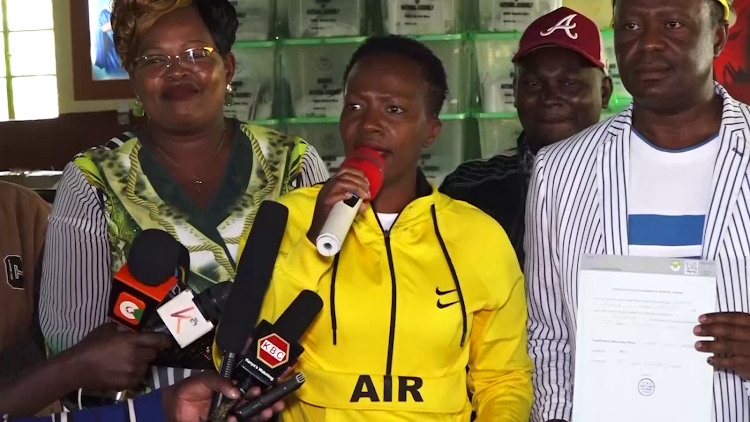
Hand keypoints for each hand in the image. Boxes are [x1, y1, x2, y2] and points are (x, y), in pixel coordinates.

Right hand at [68, 323, 170, 390]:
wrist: (78, 367)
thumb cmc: (91, 344)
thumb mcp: (108, 329)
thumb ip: (123, 328)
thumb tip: (133, 329)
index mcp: (131, 341)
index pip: (156, 340)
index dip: (164, 341)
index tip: (167, 342)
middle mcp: (135, 356)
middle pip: (153, 354)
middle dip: (150, 352)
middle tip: (142, 351)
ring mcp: (132, 371)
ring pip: (147, 367)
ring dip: (143, 364)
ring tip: (132, 362)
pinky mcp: (126, 383)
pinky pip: (139, 378)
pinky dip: (136, 375)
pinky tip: (127, 371)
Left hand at [162, 371, 283, 421]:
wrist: (172, 404)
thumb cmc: (189, 388)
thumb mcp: (205, 379)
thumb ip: (220, 382)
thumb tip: (236, 391)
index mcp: (232, 389)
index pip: (250, 390)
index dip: (262, 389)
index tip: (270, 389)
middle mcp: (233, 404)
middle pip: (254, 405)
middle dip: (266, 404)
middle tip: (276, 402)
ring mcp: (228, 416)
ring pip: (248, 416)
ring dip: (259, 415)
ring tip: (268, 412)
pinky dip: (237, 421)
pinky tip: (235, 419)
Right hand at [307, 166, 370, 241]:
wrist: (319, 231)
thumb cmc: (333, 218)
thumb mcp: (347, 209)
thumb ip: (356, 205)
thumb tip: (365, 204)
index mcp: (333, 185)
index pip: (344, 171)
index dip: (357, 173)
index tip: (367, 181)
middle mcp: (328, 187)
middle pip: (344, 175)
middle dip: (359, 181)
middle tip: (367, 190)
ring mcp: (325, 194)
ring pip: (340, 183)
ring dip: (355, 186)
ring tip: (364, 195)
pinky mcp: (323, 203)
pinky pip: (333, 196)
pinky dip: (344, 195)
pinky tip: (352, 197)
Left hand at [695, 312, 749, 377]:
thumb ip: (742, 327)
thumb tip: (716, 324)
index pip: (735, 318)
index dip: (717, 318)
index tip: (701, 318)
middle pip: (730, 331)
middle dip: (711, 330)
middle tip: (696, 330)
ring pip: (730, 347)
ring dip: (711, 346)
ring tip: (698, 345)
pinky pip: (733, 364)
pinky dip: (719, 362)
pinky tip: (710, 360)